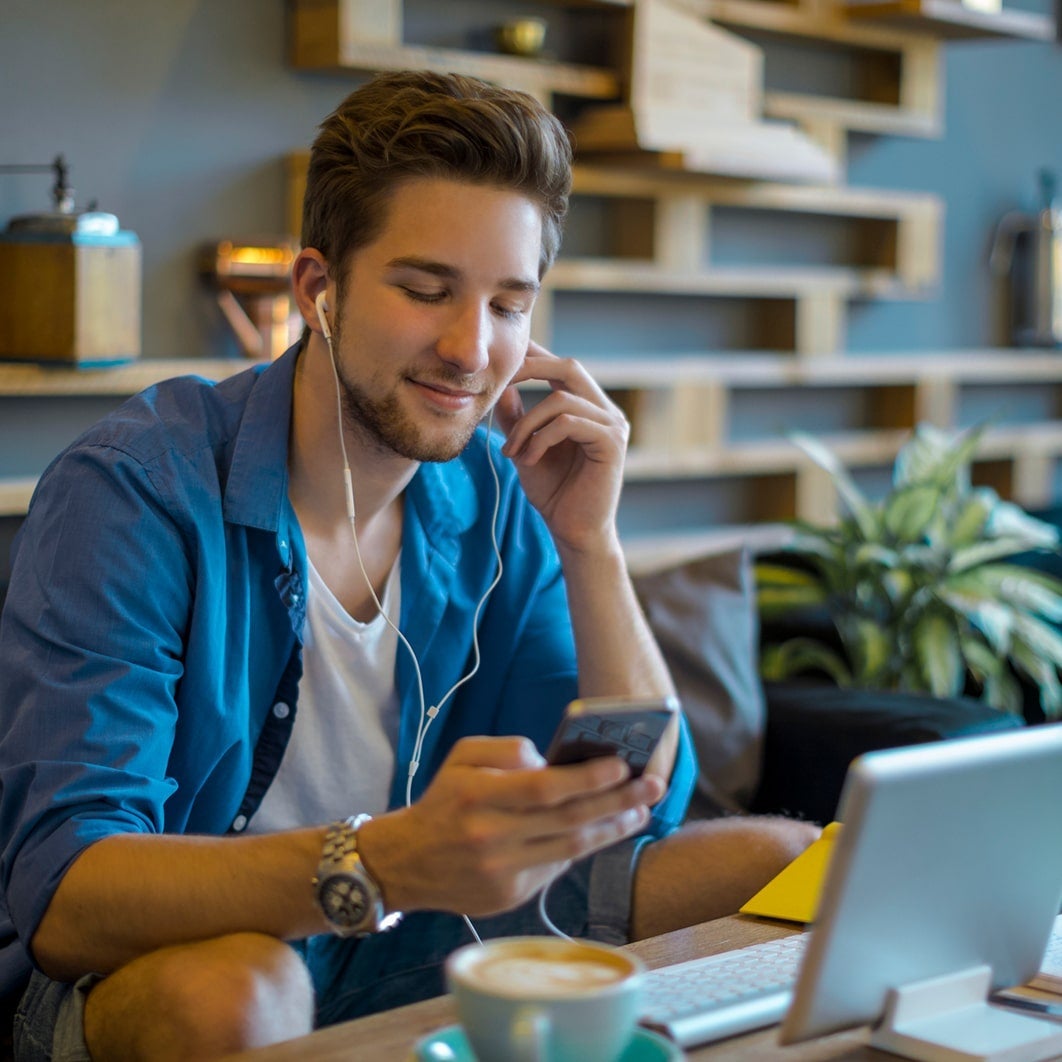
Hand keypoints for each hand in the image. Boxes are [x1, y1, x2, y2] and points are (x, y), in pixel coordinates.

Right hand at [357, 736, 664, 917]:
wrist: (405, 862)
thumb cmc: (443, 801)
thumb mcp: (463, 757)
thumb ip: (508, 750)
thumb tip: (552, 762)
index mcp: (477, 797)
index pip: (545, 788)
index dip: (588, 778)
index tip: (622, 765)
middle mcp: (491, 837)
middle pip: (568, 820)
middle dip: (618, 802)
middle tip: (652, 787)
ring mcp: (501, 872)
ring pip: (570, 849)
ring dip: (611, 828)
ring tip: (639, 811)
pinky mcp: (509, 897)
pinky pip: (555, 869)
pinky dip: (580, 848)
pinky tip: (601, 831)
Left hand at [494, 342, 628, 553]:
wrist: (574, 531)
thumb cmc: (554, 492)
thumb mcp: (525, 447)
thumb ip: (516, 417)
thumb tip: (500, 385)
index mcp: (587, 407)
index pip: (562, 368)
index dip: (534, 355)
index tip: (502, 357)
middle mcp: (605, 410)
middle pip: (569, 367)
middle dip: (530, 368)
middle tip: (499, 382)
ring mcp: (613, 425)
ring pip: (562, 400)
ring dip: (527, 424)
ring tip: (511, 451)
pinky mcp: (612, 443)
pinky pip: (569, 423)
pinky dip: (541, 438)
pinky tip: (528, 460)